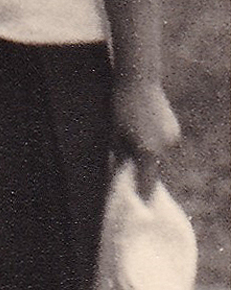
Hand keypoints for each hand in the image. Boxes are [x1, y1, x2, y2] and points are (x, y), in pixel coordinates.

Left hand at [111, 74, 179, 198]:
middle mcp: (164, 148)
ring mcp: (172, 139)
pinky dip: (155, 148)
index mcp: (148, 152)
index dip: (142, 197)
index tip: (138, 209)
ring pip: (159, 159)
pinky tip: (143, 136)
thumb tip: (119, 178)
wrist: (138, 80)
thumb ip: (119, 159)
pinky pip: (164, 147)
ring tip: (134, 152)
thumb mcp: (114, 136)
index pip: (146, 184)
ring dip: (149, 161)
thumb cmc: (120, 108)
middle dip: (143, 176)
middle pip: (153, 172)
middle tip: (132, 183)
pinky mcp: (174, 131)